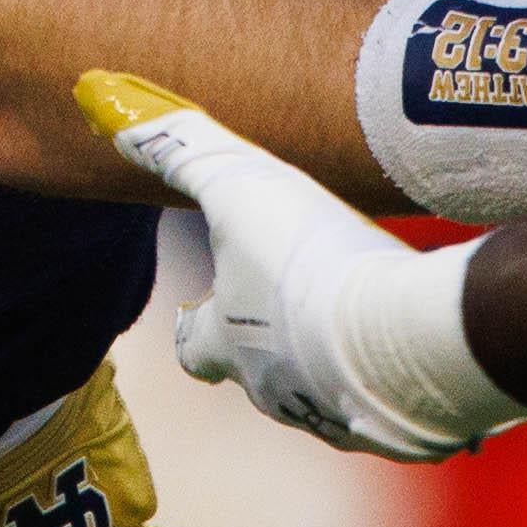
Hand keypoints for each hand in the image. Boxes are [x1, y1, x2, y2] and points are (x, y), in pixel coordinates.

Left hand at [82, 74, 526, 460]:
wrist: (405, 341)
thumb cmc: (309, 265)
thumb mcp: (239, 188)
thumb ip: (181, 150)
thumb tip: (102, 99)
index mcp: (231, 341)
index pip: (195, 347)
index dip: (201, 324)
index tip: (207, 305)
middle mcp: (273, 390)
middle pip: (263, 371)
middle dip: (279, 340)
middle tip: (311, 300)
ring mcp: (333, 415)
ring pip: (327, 391)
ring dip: (340, 362)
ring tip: (375, 321)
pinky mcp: (397, 427)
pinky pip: (390, 407)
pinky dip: (398, 382)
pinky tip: (424, 349)